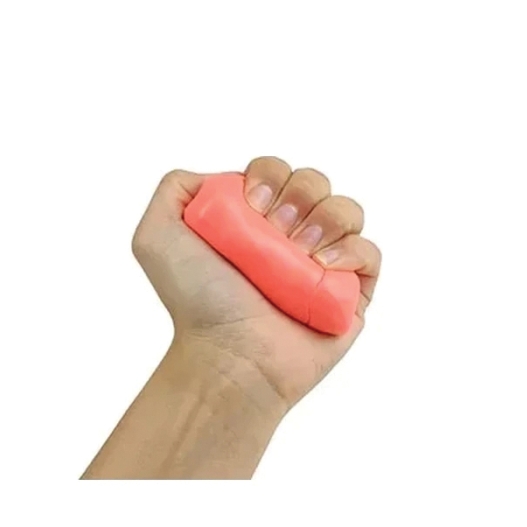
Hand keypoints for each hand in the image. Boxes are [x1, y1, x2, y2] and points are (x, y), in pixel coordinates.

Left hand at [131, 156, 380, 408]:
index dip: (270, 176)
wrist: (229, 355)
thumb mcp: (156, 236)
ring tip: (301, 252)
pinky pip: (370, 254)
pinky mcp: (350, 295)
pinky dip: (352, 252)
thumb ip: (174, 189)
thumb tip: (219, 179)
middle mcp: (289, 238)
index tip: (254, 205)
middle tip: (277, 230)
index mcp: (253, 221)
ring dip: (326, 220)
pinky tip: (323, 269)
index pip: (277, 172)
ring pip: (348, 211)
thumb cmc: (196, 303)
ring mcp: (322, 265)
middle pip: (315, 184)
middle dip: (300, 195)